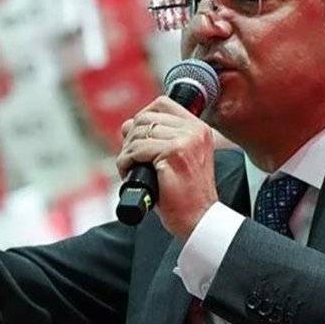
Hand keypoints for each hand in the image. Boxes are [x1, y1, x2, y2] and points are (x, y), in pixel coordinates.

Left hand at [115, 96, 217, 240]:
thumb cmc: (184, 194)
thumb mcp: (173, 159)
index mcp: (198, 129)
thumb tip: (126, 125)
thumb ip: (155, 138)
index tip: (138, 138)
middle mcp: (195, 130)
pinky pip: (137, 149)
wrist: (198, 219)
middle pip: (145, 117)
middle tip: (131, 159)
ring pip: (138, 133)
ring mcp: (186, 141)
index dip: (143, 118)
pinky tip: (130, 174)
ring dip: (127, 152)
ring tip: (130, 169)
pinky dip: (126, 162)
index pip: (162, 104)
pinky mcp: (174, 154)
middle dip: (131, 138)